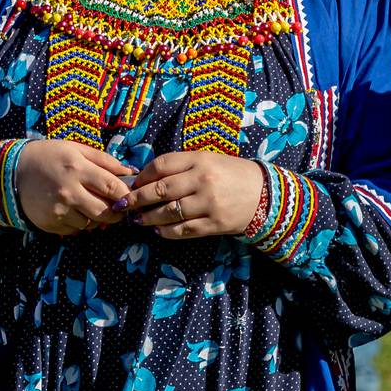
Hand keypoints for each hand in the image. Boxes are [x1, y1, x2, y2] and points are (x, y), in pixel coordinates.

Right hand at [16, 140, 133, 234]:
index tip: (130, 196)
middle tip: (118, 208)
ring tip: (91, 206)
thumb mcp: (76, 149)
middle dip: (117, 213)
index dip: (126, 194)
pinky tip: (74, 211)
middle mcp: (69, 192)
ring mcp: (58, 210)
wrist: (12, 172)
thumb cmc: (49, 156)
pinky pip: (75, 230)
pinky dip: (79, 223)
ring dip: (96, 218)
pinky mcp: (50, 224)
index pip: (113, 188)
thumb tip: (131, 171)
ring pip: (91, 223)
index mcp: (78, 169)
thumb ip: (105, 160)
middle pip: (106, 212)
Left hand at [123, 151, 264, 238]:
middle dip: (136, 200)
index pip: (161, 165)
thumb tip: (147, 179)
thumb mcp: (210, 160)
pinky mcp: (214, 224)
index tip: (132, 184)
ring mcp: (209, 204)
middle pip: (159, 190)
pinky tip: (158, 230)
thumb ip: (182, 167)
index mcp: (201, 159)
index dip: (142, 176)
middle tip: (123, 205)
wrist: (266, 194)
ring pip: (167, 212)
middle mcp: (203, 180)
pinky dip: (166, 231)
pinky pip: (182, 230)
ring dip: (148, 218)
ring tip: (138, 220)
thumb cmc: (234, 174)